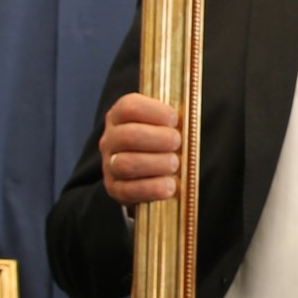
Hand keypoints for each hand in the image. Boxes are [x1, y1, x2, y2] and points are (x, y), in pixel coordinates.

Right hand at [98, 93, 180, 210]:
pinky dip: (152, 188)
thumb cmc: (159, 143)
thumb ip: (170, 120)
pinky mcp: (114, 189)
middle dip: (158, 139)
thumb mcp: (161, 125)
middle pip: (128, 135)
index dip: (154, 111)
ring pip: (126, 164)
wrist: (145, 174)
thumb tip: (188, 120)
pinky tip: (169, 186)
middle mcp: (110, 139)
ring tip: (174, 164)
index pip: (129, 107)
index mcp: (119, 117)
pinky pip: (128, 190)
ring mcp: (109, 165)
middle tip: (177, 142)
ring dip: (156, 163)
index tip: (174, 119)